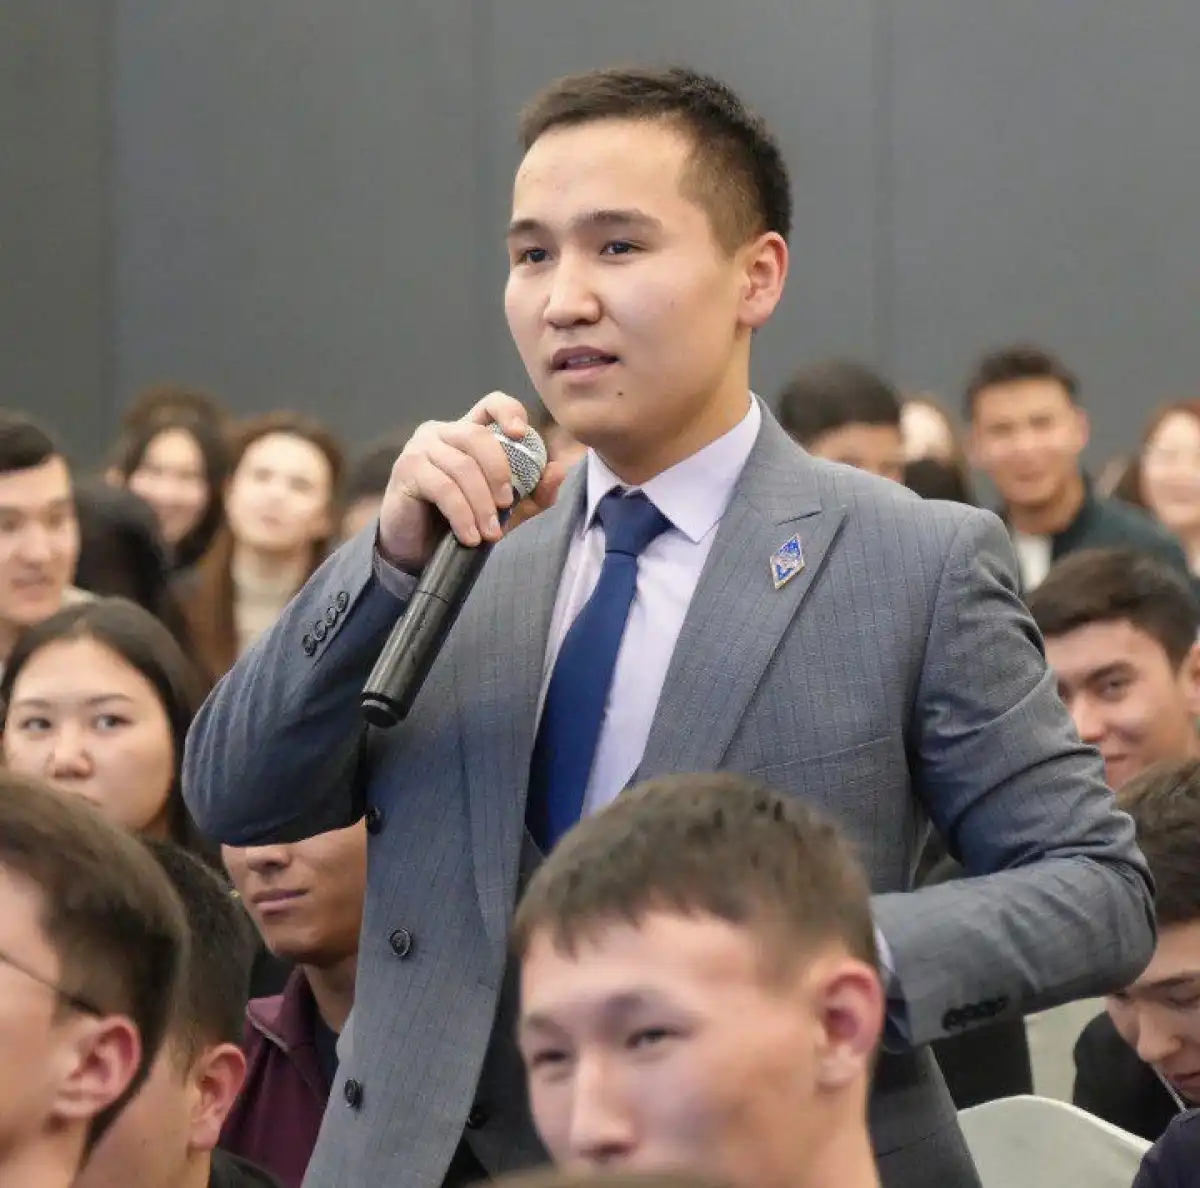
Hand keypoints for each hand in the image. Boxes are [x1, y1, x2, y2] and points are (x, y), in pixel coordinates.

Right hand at [377, 393, 564, 571]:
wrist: (417, 549)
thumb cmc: (461, 520)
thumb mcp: (507, 510)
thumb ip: (534, 492)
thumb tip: (559, 469)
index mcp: (468, 432)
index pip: (491, 403)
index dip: (508, 411)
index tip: (521, 433)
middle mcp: (442, 432)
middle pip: (478, 437)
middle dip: (499, 473)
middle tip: (506, 505)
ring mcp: (421, 448)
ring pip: (462, 467)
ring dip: (481, 504)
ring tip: (490, 533)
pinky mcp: (406, 470)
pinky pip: (443, 488)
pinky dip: (462, 515)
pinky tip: (470, 536)